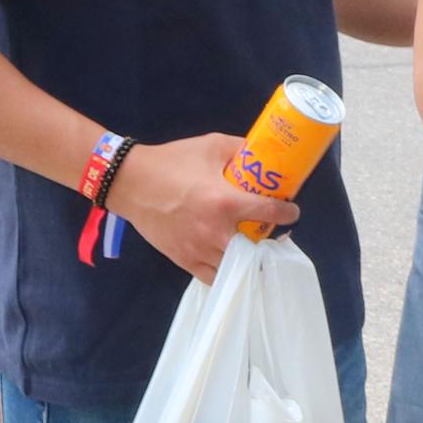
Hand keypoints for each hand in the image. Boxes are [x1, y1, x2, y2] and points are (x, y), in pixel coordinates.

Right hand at [113, 130, 291, 282]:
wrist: (130, 182)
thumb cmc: (172, 161)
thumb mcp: (210, 145)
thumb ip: (239, 149)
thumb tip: (261, 152)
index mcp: (226, 202)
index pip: (270, 213)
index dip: (287, 212)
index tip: (292, 211)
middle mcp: (216, 232)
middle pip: (257, 247)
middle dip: (269, 240)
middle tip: (273, 231)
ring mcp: (200, 251)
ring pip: (237, 266)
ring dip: (249, 258)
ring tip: (254, 247)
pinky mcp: (185, 261)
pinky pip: (214, 277)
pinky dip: (227, 272)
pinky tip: (232, 261)